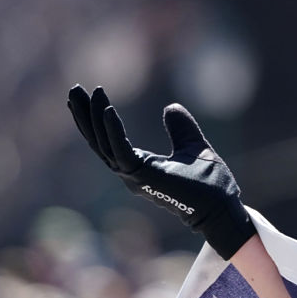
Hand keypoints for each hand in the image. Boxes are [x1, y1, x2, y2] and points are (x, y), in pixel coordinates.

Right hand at [67, 85, 255, 259]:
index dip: (96, 119)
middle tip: (74, 90)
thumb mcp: (194, 145)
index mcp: (139, 166)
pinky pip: (121, 151)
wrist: (223, 207)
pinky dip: (113, 130)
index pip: (109, 140)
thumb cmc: (209, 184)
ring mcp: (134, 177)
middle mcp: (130, 173)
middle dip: (85, 115)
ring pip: (103, 144)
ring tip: (84, 94)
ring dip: (92, 118)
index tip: (90, 94)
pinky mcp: (143, 177)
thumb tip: (170, 107)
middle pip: (98, 141)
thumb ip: (181, 128)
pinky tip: (108, 109)